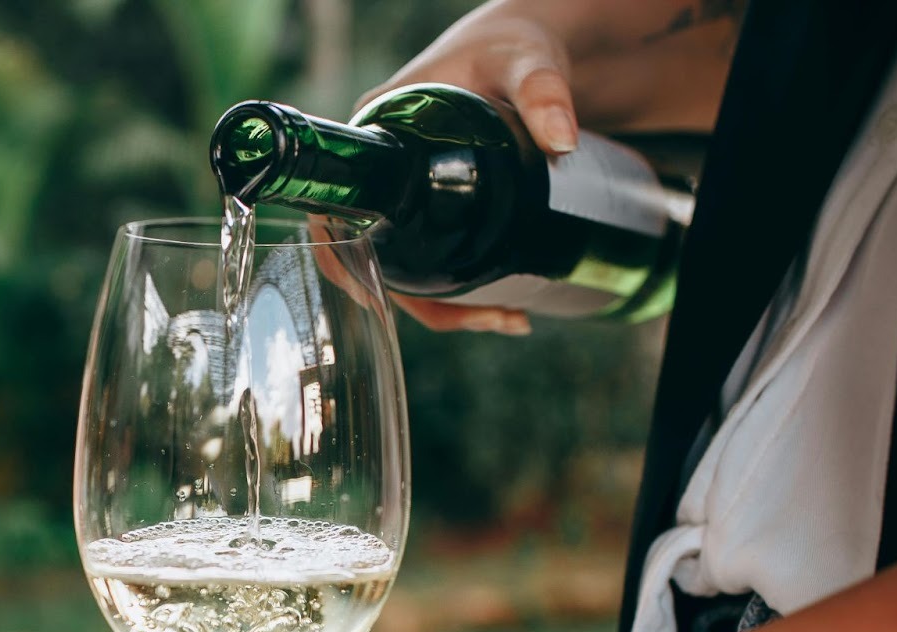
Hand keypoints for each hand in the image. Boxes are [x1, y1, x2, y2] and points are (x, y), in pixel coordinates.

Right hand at [357, 10, 581, 335]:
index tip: (380, 296)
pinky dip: (460, 293)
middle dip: (426, 303)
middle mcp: (386, 170)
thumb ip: (543, 91)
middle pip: (377, 257)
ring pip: (410, 270)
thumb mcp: (526, 62)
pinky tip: (503, 308)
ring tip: (512, 320)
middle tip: (494, 318)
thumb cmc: (514, 46)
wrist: (532, 52)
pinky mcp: (438, 210)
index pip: (334, 210)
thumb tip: (563, 142)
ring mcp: (410, 195)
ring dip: (449, 309)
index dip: (344, 260)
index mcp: (376, 132)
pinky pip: (433, 261)